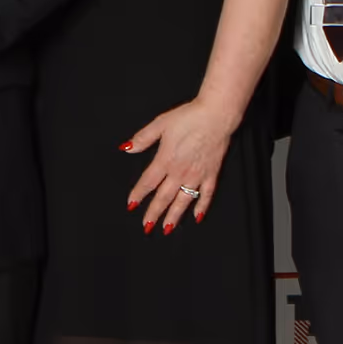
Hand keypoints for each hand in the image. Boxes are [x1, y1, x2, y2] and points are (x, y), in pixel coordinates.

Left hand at [124, 98, 235, 233]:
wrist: (216, 114)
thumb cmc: (188, 117)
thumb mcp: (160, 124)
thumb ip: (143, 138)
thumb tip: (127, 149)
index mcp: (165, 160)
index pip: (148, 182)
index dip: (138, 194)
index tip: (131, 205)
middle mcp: (180, 171)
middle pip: (164, 197)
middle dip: (154, 213)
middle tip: (146, 227)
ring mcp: (197, 175)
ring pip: (183, 200)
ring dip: (174, 216)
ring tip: (167, 228)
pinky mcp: (211, 173)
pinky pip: (206, 195)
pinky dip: (201, 207)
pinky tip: (197, 217)